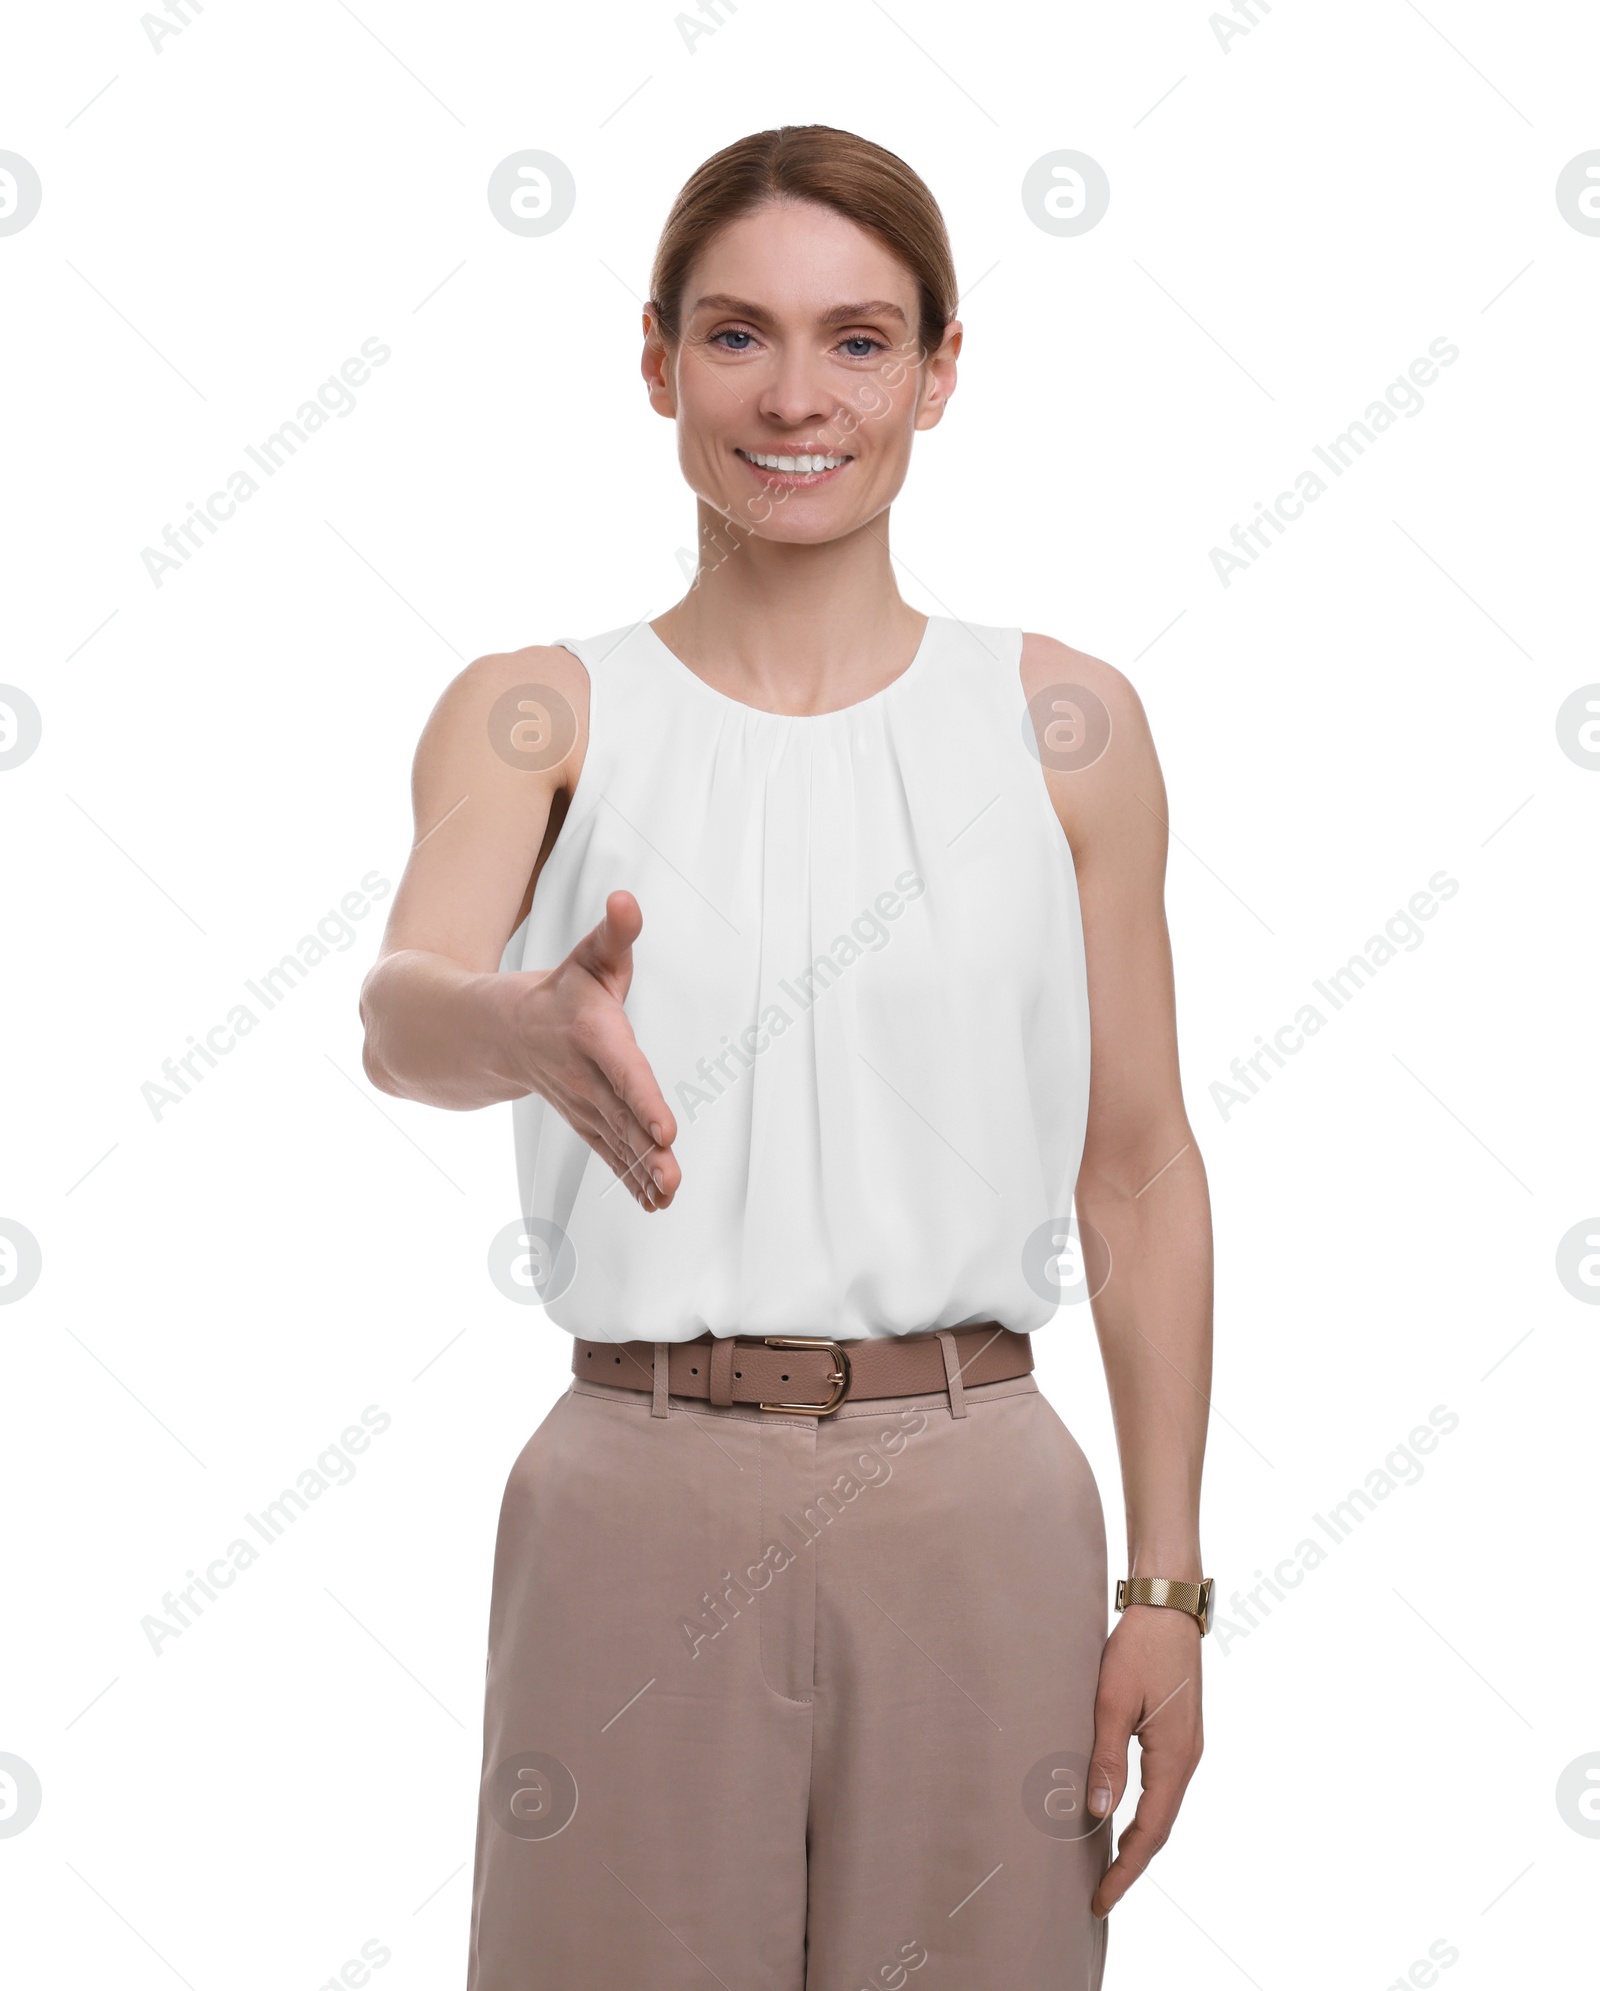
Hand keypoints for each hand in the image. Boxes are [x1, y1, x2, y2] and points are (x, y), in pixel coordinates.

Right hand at [518, 889, 679, 1210]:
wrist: (497, 1031)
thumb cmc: (561, 990)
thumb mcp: (590, 956)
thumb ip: (615, 933)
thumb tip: (626, 899)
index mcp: (591, 1035)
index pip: (623, 1070)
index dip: (643, 1100)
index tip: (665, 1131)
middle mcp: (584, 1077)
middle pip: (621, 1118)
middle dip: (646, 1151)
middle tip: (671, 1178)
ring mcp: (582, 1105)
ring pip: (616, 1143)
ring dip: (641, 1173)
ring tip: (667, 1196)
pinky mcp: (586, 1122)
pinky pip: (609, 1154)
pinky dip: (630, 1179)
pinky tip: (655, 1202)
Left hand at [1086, 1605, 1203, 1915]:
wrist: (1167, 1605)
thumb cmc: (1139, 1646)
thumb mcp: (1113, 1700)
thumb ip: (1107, 1757)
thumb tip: (1100, 1813)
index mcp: (1175, 1757)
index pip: (1150, 1831)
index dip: (1126, 1870)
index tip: (1102, 1899)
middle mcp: (1187, 1758)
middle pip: (1161, 1827)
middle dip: (1131, 1865)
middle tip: (1100, 1896)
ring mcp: (1187, 1747)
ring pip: (1163, 1808)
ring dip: (1138, 1841)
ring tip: (1107, 1867)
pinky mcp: (1178, 1734)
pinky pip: (1163, 1787)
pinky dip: (1144, 1813)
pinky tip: (1121, 1817)